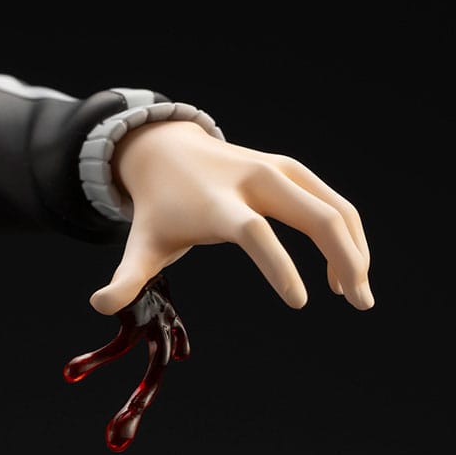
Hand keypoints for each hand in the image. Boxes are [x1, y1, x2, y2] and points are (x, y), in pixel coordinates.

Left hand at [91, 120, 373, 313]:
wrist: (167, 150)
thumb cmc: (159, 208)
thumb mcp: (142, 243)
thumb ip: (126, 278)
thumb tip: (97, 304)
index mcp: (217, 204)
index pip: (255, 233)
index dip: (279, 266)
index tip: (300, 302)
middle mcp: (254, 181)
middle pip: (314, 214)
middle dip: (344, 258)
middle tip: (358, 303)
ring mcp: (277, 170)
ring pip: (334, 207)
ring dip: (355, 250)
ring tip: (356, 295)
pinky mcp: (291, 169)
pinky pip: (333, 202)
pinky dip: (348, 234)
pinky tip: (344, 270)